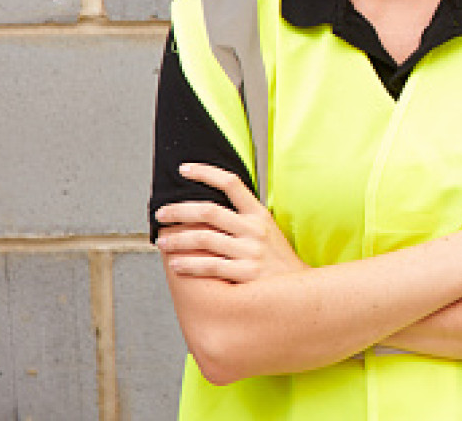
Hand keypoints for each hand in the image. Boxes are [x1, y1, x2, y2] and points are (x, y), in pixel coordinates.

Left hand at [155, 163, 306, 283]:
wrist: (300, 292)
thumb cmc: (278, 263)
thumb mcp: (269, 233)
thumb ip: (244, 221)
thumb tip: (208, 213)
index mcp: (259, 215)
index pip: (231, 183)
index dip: (205, 173)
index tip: (184, 169)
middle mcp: (254, 230)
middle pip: (209, 211)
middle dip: (179, 211)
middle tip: (161, 214)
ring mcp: (250, 251)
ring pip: (203, 239)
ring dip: (177, 239)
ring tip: (162, 242)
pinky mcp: (246, 274)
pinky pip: (209, 266)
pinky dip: (189, 265)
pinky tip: (176, 264)